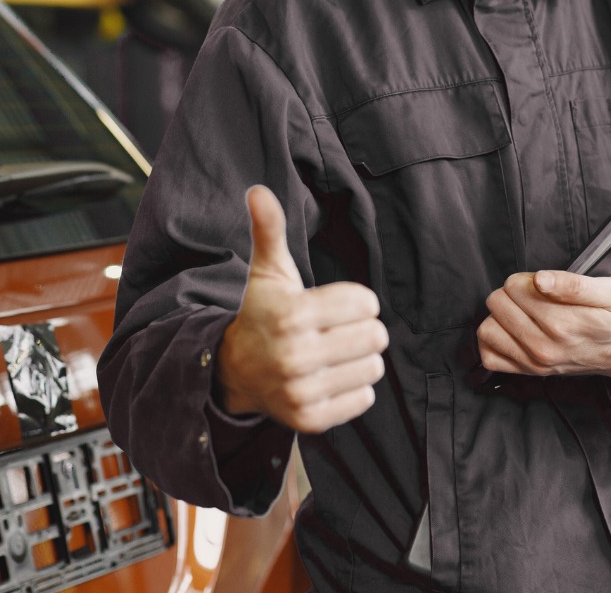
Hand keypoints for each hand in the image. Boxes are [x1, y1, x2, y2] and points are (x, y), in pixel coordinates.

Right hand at [215, 186, 388, 431]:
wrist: (234, 371)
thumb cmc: (263, 313)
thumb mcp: (268, 271)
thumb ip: (270, 229)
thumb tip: (258, 189)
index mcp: (292, 315)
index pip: (366, 303)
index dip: (359, 301)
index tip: (338, 305)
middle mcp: (296, 356)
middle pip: (375, 336)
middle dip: (364, 329)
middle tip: (340, 330)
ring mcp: (302, 392)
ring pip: (374, 367)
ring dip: (362, 358)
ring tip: (336, 352)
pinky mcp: (310, 420)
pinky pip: (364, 398)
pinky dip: (355, 387)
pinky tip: (332, 376)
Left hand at [477, 270, 610, 380]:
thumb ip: (573, 284)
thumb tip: (540, 279)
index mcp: (564, 323)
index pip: (515, 287)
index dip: (526, 278)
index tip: (542, 283)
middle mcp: (545, 347)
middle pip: (498, 303)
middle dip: (512, 293)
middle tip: (534, 296)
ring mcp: (535, 362)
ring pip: (488, 329)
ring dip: (500, 316)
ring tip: (522, 312)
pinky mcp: (528, 372)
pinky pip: (489, 356)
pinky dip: (495, 341)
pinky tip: (512, 330)